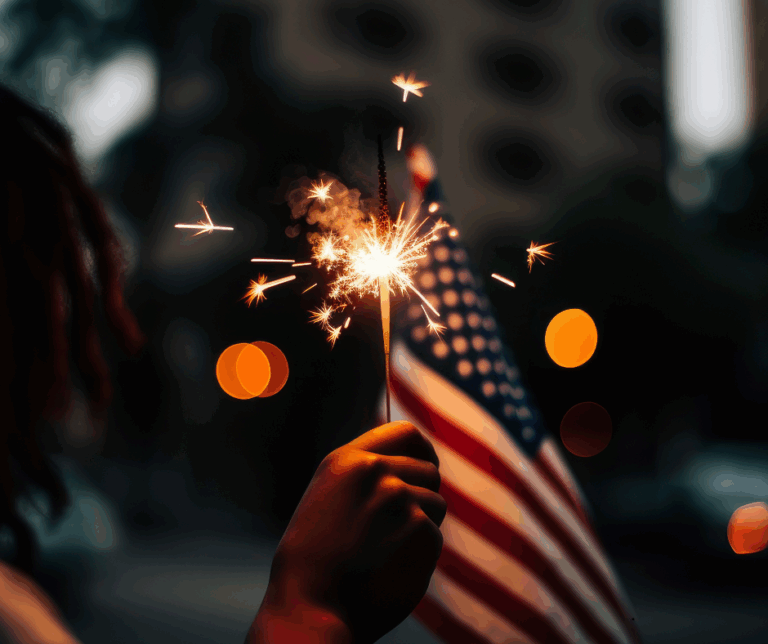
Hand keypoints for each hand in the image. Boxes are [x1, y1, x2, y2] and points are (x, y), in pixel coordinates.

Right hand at [254, 421, 445, 643]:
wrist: (306, 596)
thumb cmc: (312, 554)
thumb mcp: (326, 496)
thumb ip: (359, 474)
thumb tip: (403, 461)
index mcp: (346, 458)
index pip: (405, 432)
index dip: (425, 450)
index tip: (429, 465)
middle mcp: (370, 467)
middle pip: (428, 469)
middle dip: (426, 493)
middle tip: (411, 518)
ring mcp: (391, 493)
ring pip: (435, 500)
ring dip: (425, 522)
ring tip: (395, 544)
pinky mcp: (408, 521)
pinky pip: (433, 529)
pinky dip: (422, 547)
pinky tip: (395, 560)